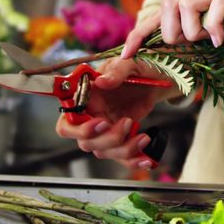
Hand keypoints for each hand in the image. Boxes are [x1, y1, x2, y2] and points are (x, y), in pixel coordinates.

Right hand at [54, 57, 179, 169]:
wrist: (156, 77)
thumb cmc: (137, 66)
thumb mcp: (128, 63)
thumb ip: (116, 71)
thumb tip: (103, 81)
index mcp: (85, 98)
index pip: (67, 122)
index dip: (79, 129)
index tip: (102, 122)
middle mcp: (92, 116)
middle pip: (86, 142)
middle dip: (108, 139)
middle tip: (128, 122)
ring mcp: (105, 129)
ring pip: (104, 152)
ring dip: (124, 149)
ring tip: (143, 137)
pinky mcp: (121, 138)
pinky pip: (121, 157)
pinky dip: (133, 161)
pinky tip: (146, 159)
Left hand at [121, 0, 223, 57]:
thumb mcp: (221, 35)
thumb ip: (198, 38)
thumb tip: (172, 56)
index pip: (160, 11)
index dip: (140, 32)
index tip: (126, 54)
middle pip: (170, 3)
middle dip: (172, 31)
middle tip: (190, 44)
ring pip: (188, 2)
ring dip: (192, 29)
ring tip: (209, 40)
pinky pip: (218, 5)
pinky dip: (214, 26)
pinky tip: (222, 40)